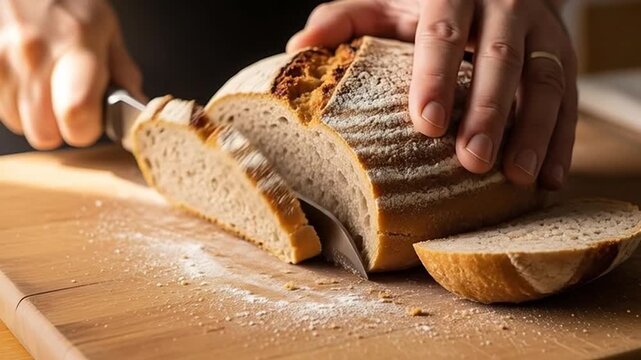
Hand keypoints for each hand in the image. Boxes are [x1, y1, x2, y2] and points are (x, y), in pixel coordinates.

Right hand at [0, 0, 142, 148]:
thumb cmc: (70, 4)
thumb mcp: (107, 30)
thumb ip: (123, 73)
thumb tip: (136, 109)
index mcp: (77, 47)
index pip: (77, 114)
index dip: (89, 128)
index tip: (95, 120)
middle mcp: (35, 55)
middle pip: (45, 133)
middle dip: (64, 129)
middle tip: (75, 106)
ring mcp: (6, 60)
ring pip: (21, 125)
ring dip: (39, 118)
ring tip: (51, 89)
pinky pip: (3, 109)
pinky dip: (18, 105)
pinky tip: (33, 83)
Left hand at [288, 0, 576, 189]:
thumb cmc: (426, 3)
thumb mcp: (385, 1)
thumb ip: (344, 18)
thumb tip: (298, 44)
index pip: (442, 31)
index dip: (436, 76)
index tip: (427, 124)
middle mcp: (503, 5)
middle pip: (500, 57)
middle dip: (488, 111)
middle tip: (472, 161)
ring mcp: (540, 30)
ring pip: (545, 78)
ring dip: (534, 131)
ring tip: (518, 178)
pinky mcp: (563, 55)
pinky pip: (571, 96)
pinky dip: (563, 139)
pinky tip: (551, 179)